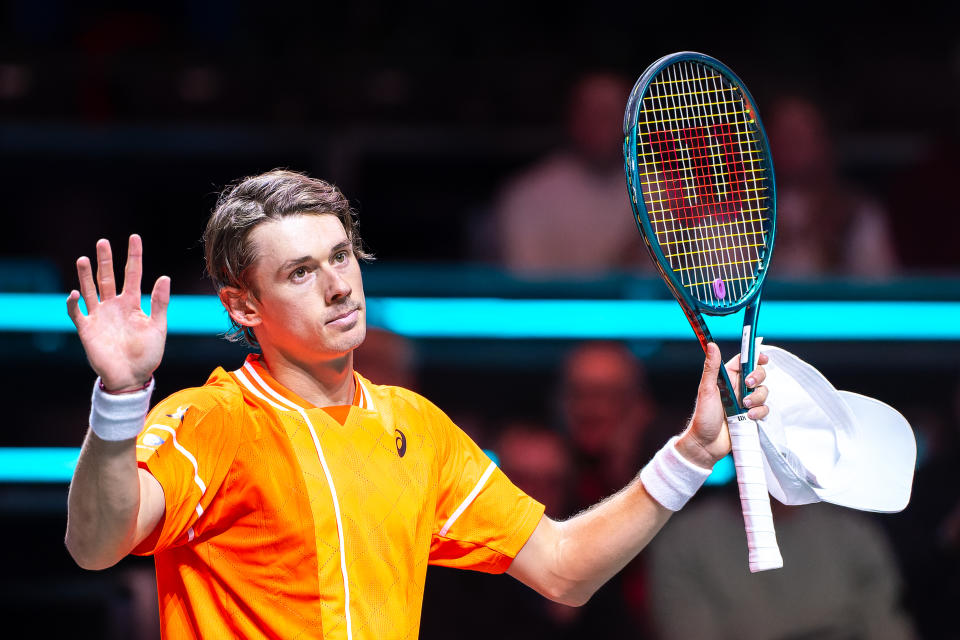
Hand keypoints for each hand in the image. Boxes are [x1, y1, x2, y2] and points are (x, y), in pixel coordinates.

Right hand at [66, 235, 169, 390]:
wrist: (132, 377)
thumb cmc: (148, 354)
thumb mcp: (158, 326)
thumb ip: (159, 302)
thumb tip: (164, 277)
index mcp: (132, 304)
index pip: (133, 274)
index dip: (134, 256)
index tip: (134, 237)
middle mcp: (114, 306)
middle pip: (108, 278)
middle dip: (105, 260)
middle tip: (103, 242)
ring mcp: (99, 316)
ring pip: (90, 291)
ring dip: (86, 276)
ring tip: (84, 258)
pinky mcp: (87, 329)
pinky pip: (77, 313)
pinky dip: (75, 303)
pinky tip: (76, 293)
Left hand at [675, 343, 769, 468]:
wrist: (706, 444)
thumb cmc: (702, 417)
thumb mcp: (706, 390)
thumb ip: (712, 368)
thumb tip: (711, 345)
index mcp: (727, 379)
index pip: (744, 362)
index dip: (755, 357)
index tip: (763, 358)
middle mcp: (738, 388)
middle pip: (758, 375)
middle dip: (758, 378)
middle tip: (748, 385)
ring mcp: (746, 402)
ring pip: (763, 392)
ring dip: (757, 397)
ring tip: (744, 406)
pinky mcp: (751, 416)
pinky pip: (764, 409)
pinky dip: (759, 411)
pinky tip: (749, 417)